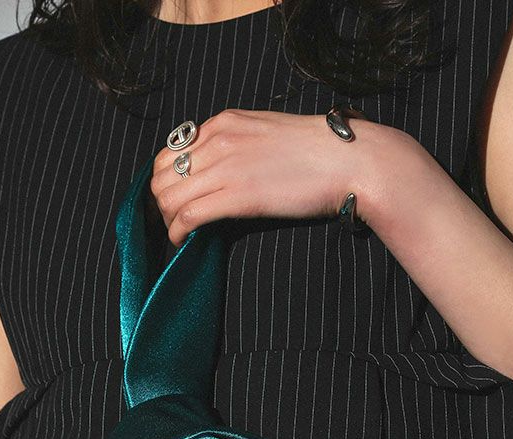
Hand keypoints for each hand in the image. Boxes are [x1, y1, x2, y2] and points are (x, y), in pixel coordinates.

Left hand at [149, 107, 402, 246]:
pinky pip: (188, 216)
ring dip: (166, 220)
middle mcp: (218, 139)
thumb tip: (218, 171)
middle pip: (161, 175)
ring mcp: (226, 166)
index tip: (174, 200)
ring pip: (169, 196)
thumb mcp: (266, 133)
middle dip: (160, 202)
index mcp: (224, 122)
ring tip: (178, 234)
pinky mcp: (238, 196)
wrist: (351, 159)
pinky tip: (182, 242)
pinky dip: (177, 232)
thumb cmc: (319, 152)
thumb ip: (236, 144)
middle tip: (172, 221)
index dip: (165, 180)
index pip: (171, 151)